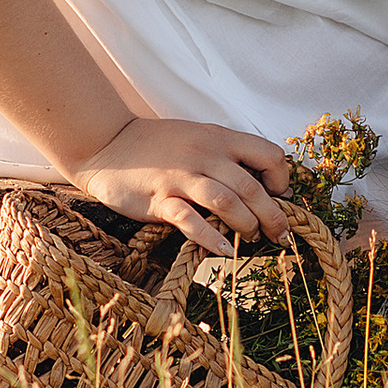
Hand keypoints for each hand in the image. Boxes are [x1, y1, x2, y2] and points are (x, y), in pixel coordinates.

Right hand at [71, 119, 294, 251]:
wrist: (106, 142)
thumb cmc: (156, 145)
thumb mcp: (198, 137)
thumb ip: (225, 155)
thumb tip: (257, 183)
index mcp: (219, 139)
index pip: (269, 155)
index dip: (280, 179)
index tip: (278, 196)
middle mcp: (205, 155)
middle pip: (252, 188)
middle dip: (272, 216)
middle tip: (279, 234)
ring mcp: (182, 178)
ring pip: (227, 202)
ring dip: (246, 226)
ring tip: (251, 240)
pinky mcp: (160, 199)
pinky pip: (191, 221)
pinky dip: (211, 238)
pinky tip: (224, 250)